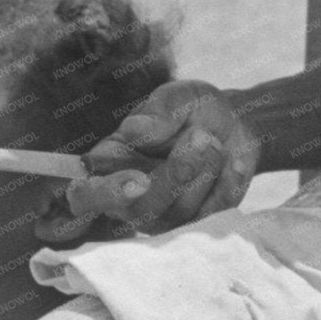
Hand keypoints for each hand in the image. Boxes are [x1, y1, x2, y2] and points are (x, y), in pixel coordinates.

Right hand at [65, 80, 260, 233]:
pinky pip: (211, 214)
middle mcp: (128, 199)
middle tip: (202, 136)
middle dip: (177, 174)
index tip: (139, 180)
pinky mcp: (194, 223)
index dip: (106, 194)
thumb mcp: (180, 96)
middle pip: (140, 210)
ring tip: (214, 140)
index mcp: (109, 166)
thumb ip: (160, 109)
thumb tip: (135, 129)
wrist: (235, 125)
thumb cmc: (193, 110)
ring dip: (205, 170)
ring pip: (178, 212)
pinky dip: (227, 182)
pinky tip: (232, 160)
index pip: (85, 196)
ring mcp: (161, 216)